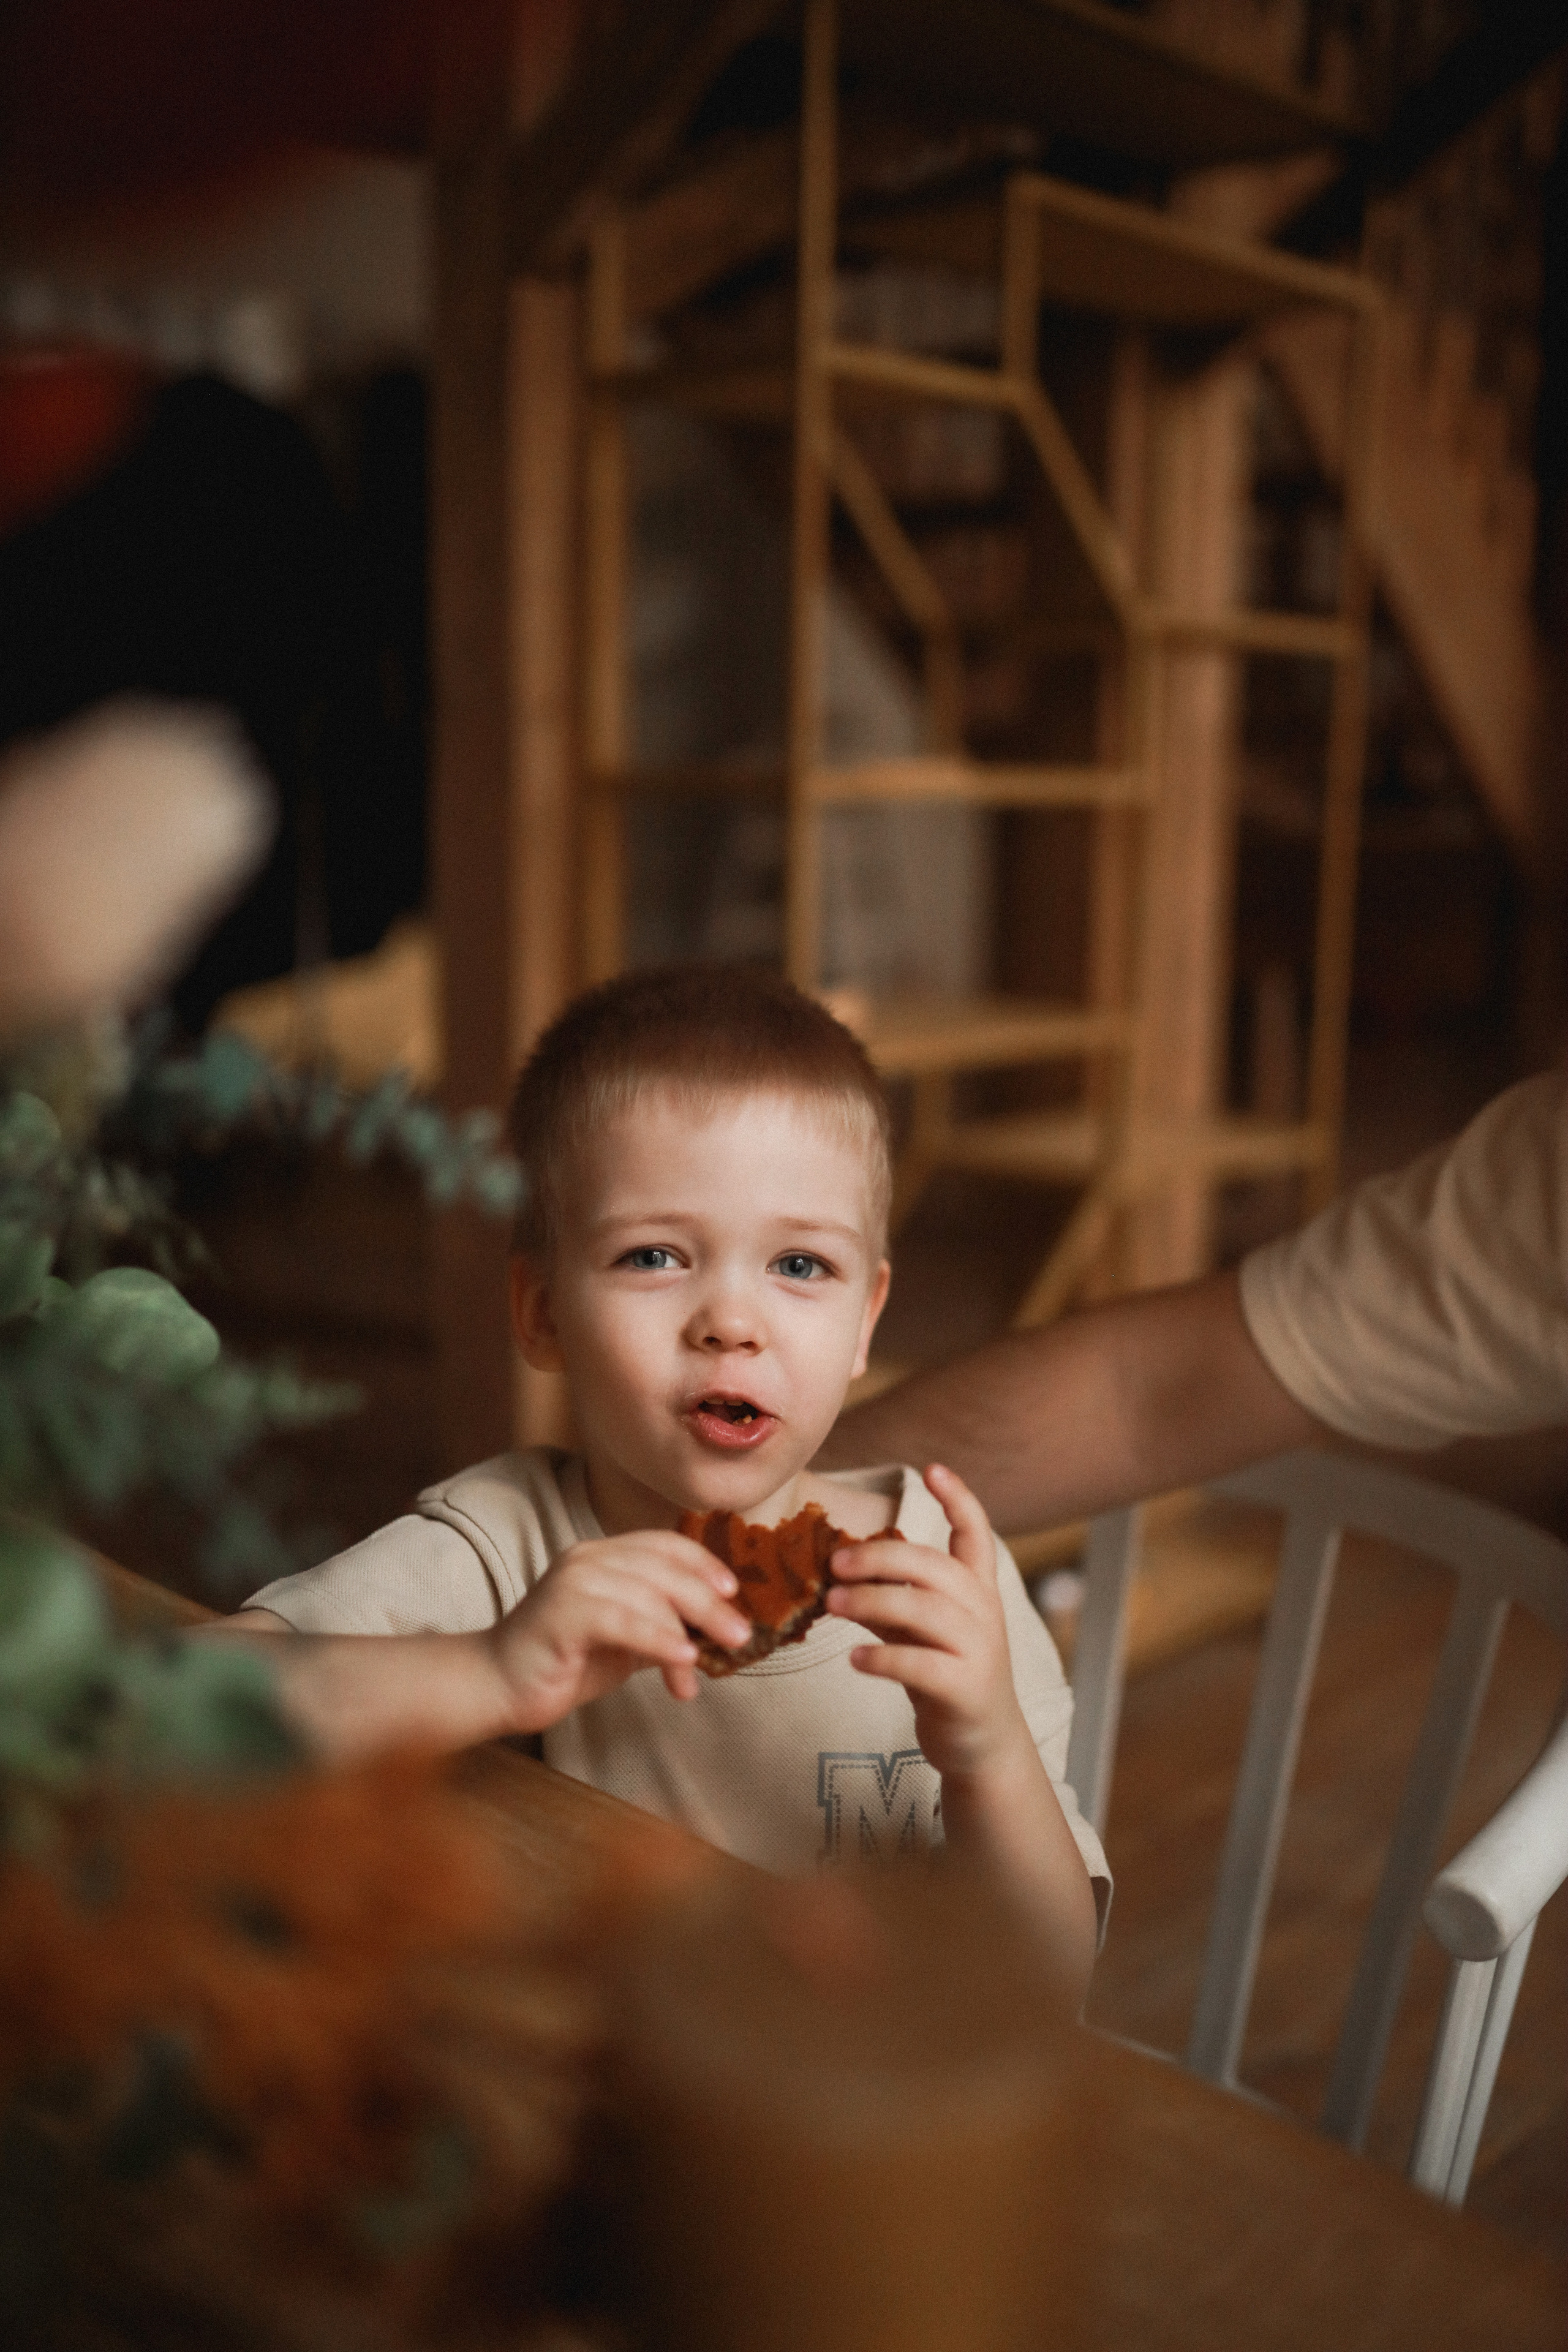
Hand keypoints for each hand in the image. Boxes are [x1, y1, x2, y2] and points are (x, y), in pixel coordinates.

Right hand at [491, 1532, 752, 1730]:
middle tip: (740, 1636)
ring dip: (686, 1631)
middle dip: (708, 1602)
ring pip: (648, 1594)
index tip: (732, 1592)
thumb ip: (664, 1627)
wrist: (497, 1686)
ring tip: (706, 1665)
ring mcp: (572, 1581)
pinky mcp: (561, 1613)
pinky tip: (683, 1660)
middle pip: (664, 1568)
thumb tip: (717, 1634)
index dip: (703, 1564)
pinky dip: (658, 1639)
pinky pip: (623, 1620)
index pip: (664, 1545)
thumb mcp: (626, 1641)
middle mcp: (588, 1558)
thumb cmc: (564, 1663)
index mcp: (603, 1555)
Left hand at [825, 1464, 1032, 1781]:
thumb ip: (893, 1598)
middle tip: (835, 1562)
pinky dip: (883, 1657)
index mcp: (977, 1591)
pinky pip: (920, 1664)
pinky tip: (854, 1659)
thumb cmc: (945, 1675)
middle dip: (880, 1558)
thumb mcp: (921, 1630)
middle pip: (933, 1567)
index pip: (976, 1534)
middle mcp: (983, 1613)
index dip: (958, 1498)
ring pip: (924, 1610)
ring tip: (833, 1605)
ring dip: (872, 1601)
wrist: (983, 1745)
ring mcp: (979, 1650)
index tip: (933, 1468)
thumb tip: (838, 1572)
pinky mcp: (965, 1688)